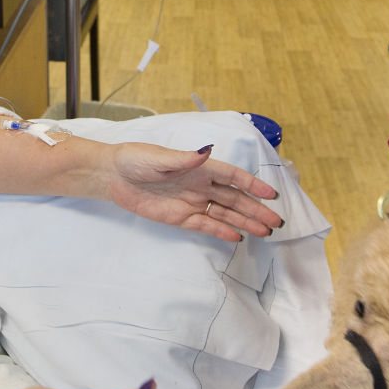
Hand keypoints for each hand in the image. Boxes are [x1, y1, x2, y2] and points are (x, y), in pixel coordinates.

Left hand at [104, 143, 282, 240]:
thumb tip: (207, 151)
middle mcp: (200, 185)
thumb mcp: (158, 157)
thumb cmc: (135, 159)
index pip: (233, 177)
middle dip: (256, 209)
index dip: (253, 185)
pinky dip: (221, 231)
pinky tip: (238, 237)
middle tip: (276, 221)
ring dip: (244, 222)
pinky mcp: (179, 217)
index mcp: (200, 167)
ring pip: (224, 214)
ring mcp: (192, 201)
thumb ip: (185, 159)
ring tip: (264, 232)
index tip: (272, 195)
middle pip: (234, 199)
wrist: (112, 176)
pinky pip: (205, 225)